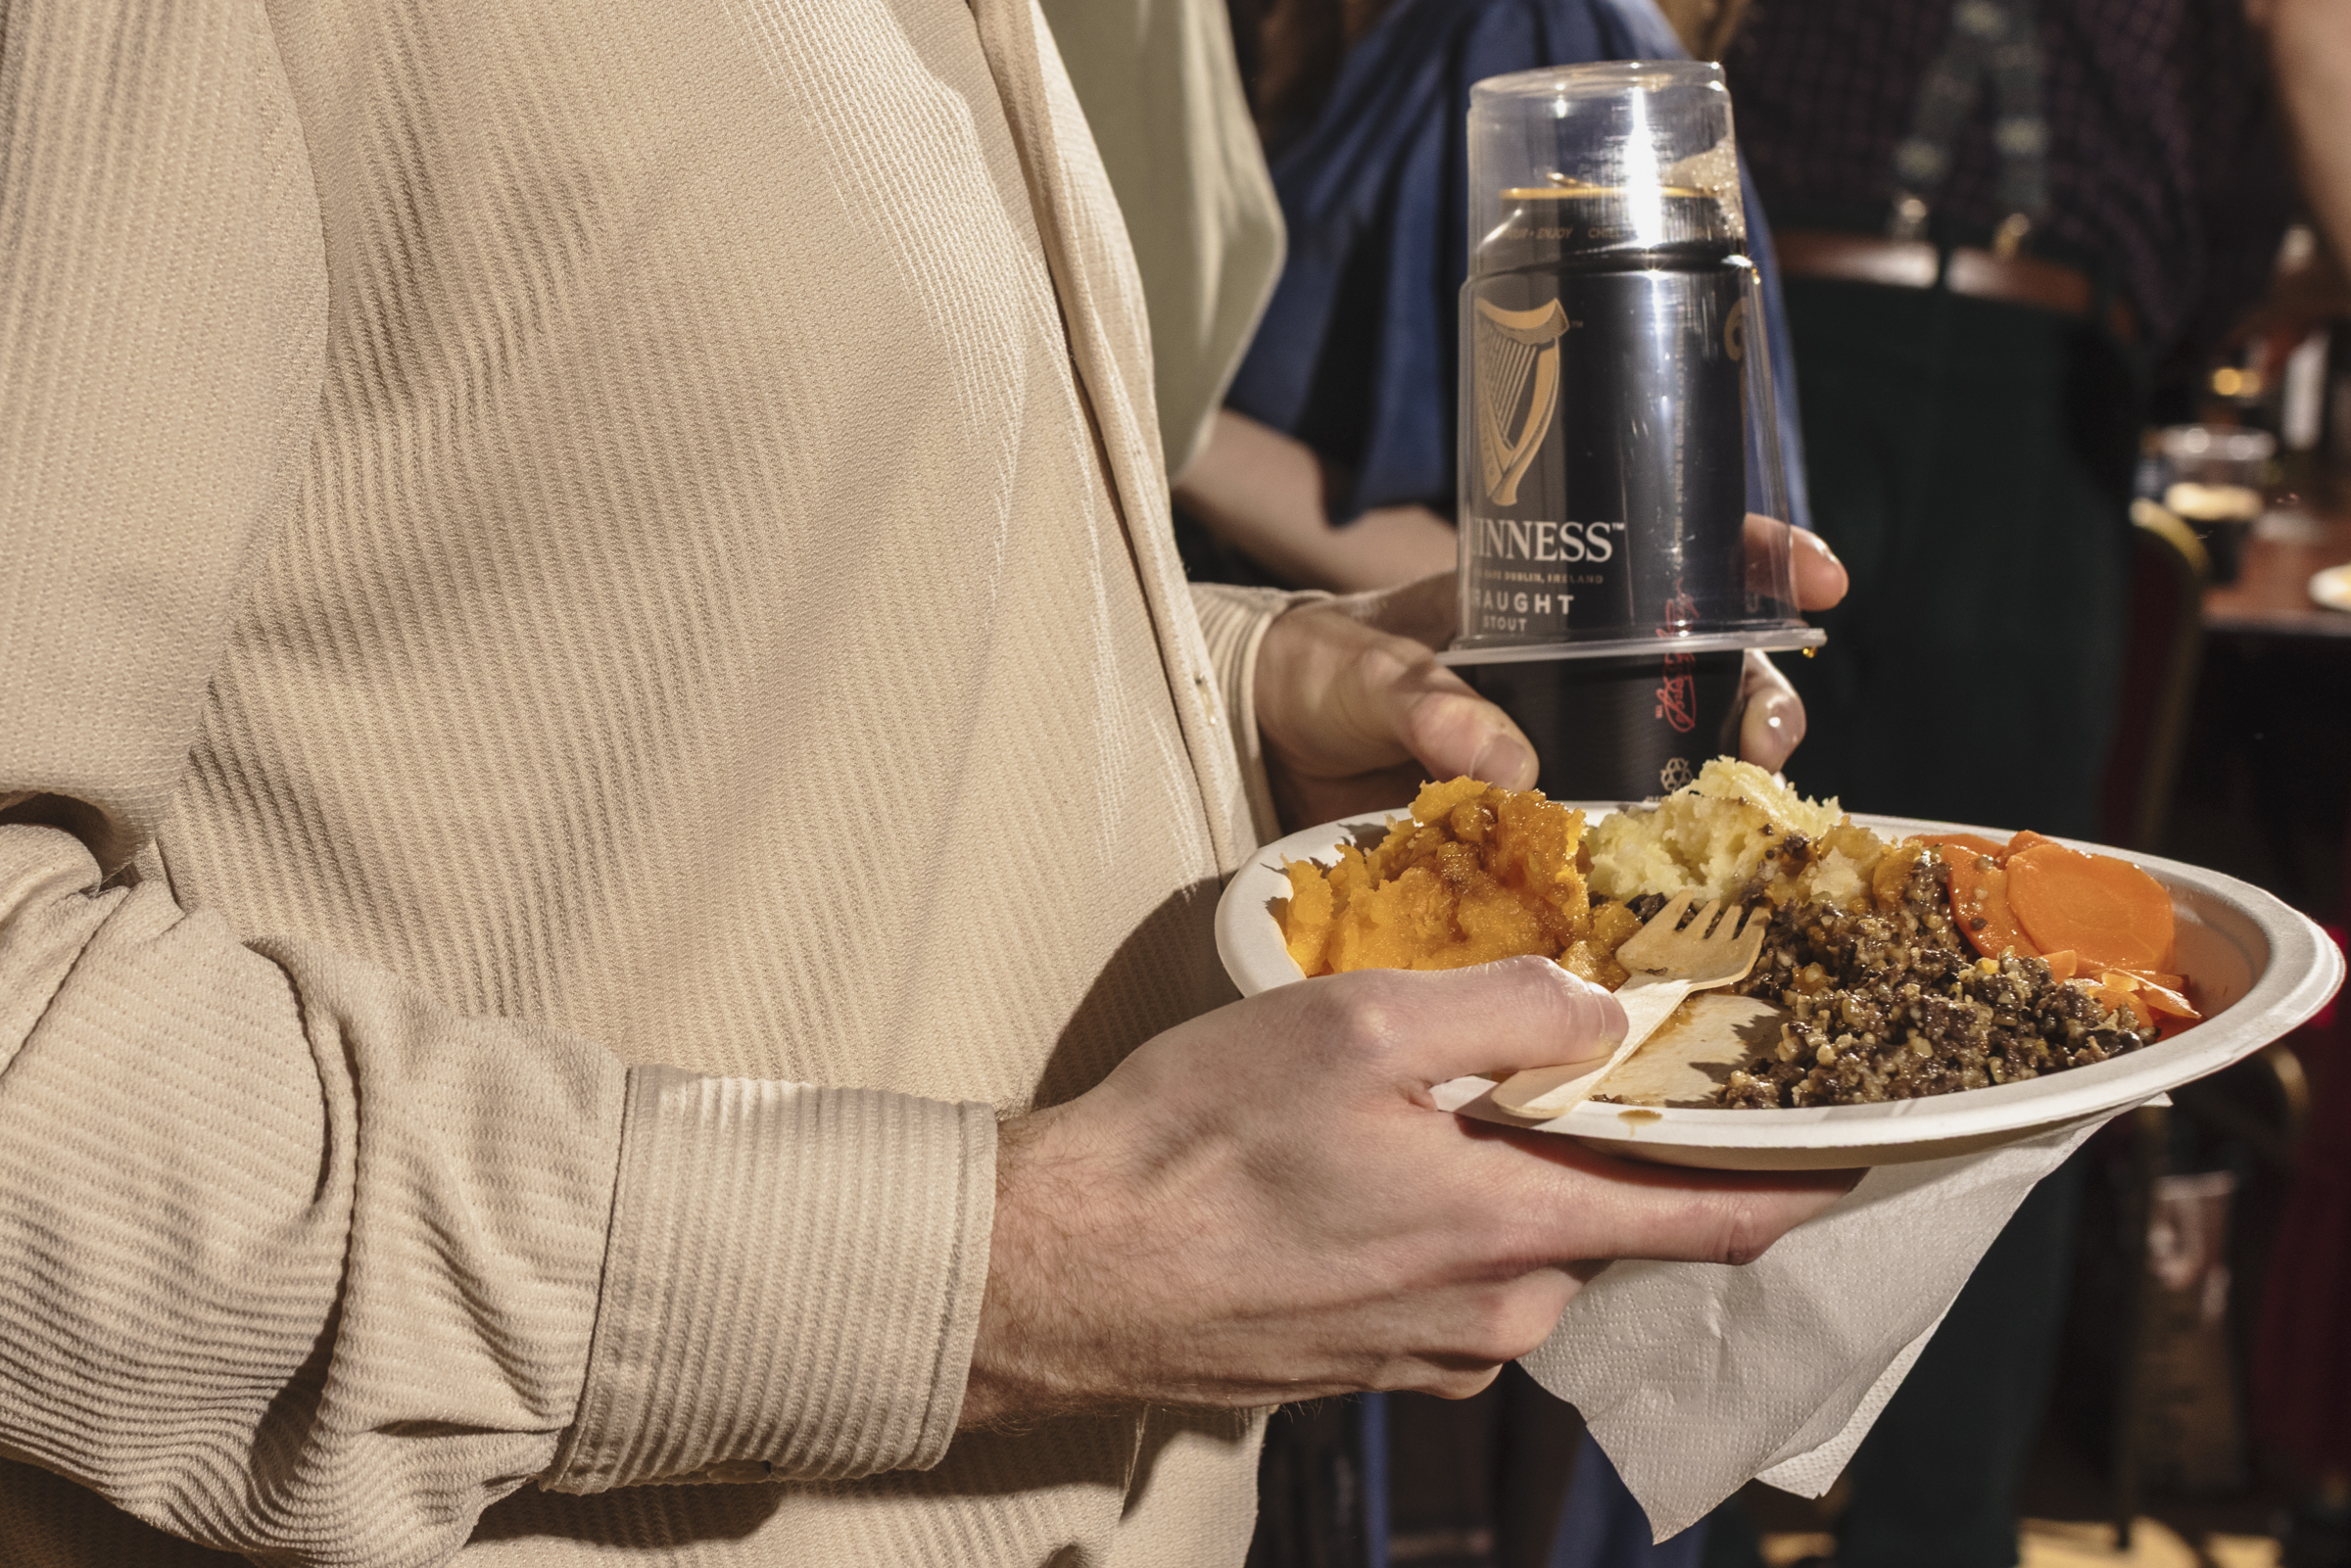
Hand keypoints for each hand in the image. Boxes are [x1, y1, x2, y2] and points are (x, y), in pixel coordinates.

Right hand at [962, 958, 1850, 1421]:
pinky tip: (1372, 1170)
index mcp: (1512, 1229)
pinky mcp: (1364, 1361)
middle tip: (1587, 1063)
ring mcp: (1424, 1350)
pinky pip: (1452, 1282)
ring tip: (1453, 1101)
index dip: (1798, 1182)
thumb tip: (1598, 1013)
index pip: (1711, 1222)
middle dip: (1617, 1151)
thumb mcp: (1353, 1028)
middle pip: (1609, 1224)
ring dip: (1519, 1180)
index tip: (1862, 1146)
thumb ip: (1501, 1010)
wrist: (1060, 1272)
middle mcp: (1490, 1312)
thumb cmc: (1195, 1148)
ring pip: (1524, 1249)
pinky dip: (1451, 1220)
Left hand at [1252, 521, 1849, 820]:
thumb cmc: (1316, 669)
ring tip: (1736, 816)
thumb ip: (1423, 704)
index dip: (1759, 558)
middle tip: (1766, 740)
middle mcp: (1579, 673)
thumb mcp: (1361, 670)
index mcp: (1549, 602)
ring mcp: (1568, 747)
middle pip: (1710, 673)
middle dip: (1764, 698)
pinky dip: (1654, 861)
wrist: (1258, 745)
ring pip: (1680, 760)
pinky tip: (1677, 887)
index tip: (1818, 576)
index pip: (1675, 557)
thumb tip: (1509, 763)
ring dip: (1722, 789)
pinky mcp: (1543, 821)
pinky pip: (1617, 839)